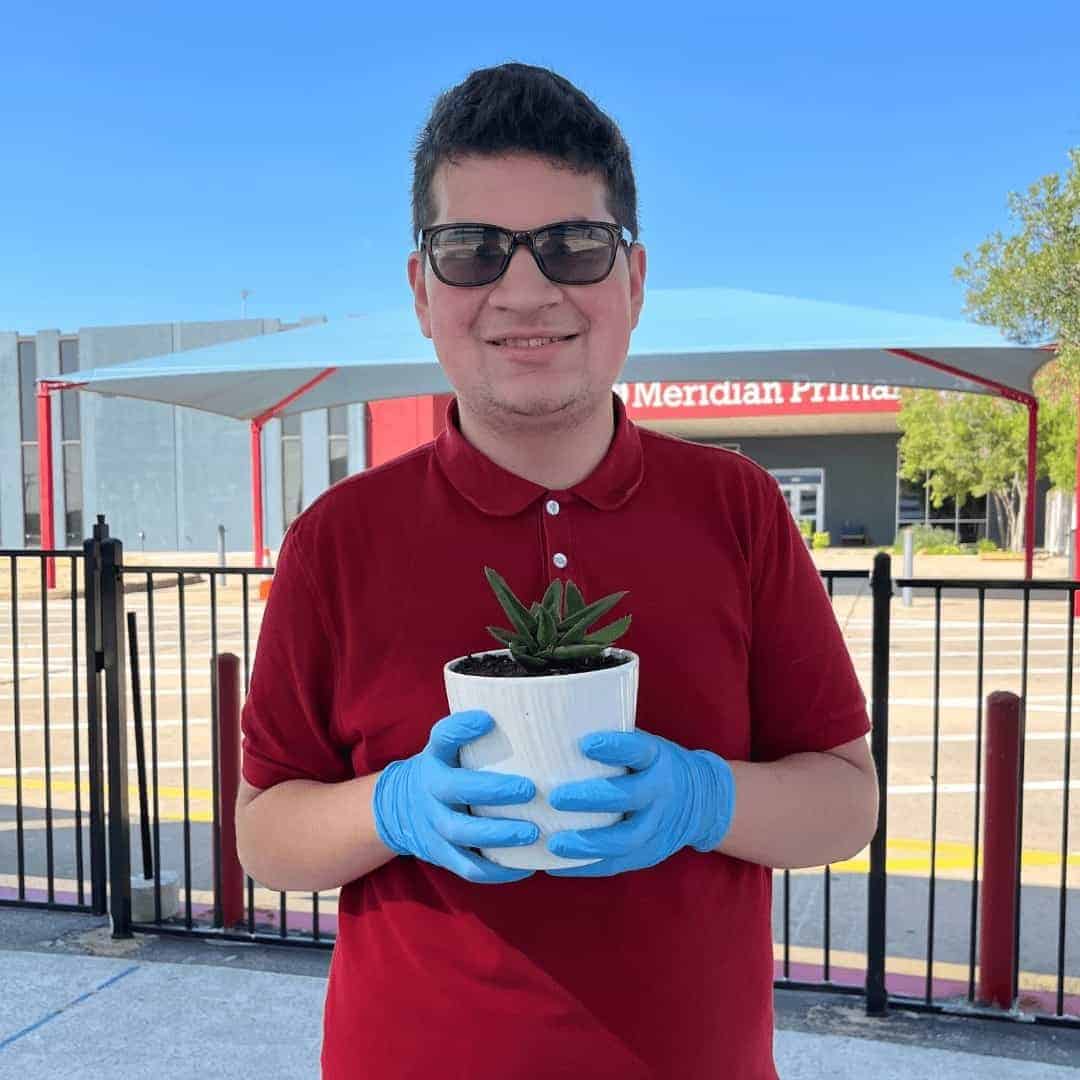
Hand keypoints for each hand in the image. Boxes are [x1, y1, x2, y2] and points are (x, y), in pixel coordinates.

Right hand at [372, 710, 538, 883]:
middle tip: (530, 789)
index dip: (462, 727)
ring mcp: (433, 824)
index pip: (443, 736)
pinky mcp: (441, 853)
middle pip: (456, 789)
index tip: (488, 718)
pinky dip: (497, 871)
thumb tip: (526, 715)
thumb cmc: (445, 770)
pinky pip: (468, 867)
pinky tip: (527, 866)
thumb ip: (472, 737)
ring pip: (463, 833)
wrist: (398, 808)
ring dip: (499, 834)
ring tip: (533, 833)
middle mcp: (431, 789)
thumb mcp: (447, 749)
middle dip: (494, 790)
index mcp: (435, 757)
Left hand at [544, 729, 734, 876]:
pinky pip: (617, 864)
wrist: (702, 801)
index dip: (614, 747)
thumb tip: (562, 728)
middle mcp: (660, 793)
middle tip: (556, 798)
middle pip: (627, 797)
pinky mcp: (648, 853)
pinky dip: (586, 866)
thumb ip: (616, 745)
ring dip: (587, 843)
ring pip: (624, 839)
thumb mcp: (647, 748)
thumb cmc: (656, 767)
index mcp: (658, 760)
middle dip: (590, 798)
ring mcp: (656, 826)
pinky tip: (555, 865)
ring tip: (554, 843)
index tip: (586, 744)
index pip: (638, 751)